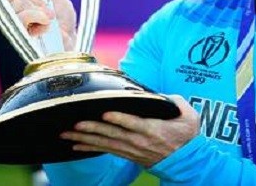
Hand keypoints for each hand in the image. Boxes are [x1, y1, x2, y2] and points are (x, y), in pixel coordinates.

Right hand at [0, 0, 76, 50]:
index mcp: (15, 0)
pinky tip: (46, 25)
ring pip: (18, 2)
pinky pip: (23, 16)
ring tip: (49, 17)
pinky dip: (39, 16)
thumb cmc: (62, 23)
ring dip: (39, 7)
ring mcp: (11, 24)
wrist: (68, 42)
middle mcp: (9, 11)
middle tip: (45, 6)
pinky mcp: (16, 35)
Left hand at [60, 95, 199, 167]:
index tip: (105, 113)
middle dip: (92, 128)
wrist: (187, 160)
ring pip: (106, 143)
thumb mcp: (187, 114)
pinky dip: (90, 147)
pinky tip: (77, 145)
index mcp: (153, 129)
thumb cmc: (186, 135)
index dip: (119, 118)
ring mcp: (132, 149)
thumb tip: (160, 94)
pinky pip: (106, 150)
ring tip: (68, 133)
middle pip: (113, 134)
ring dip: (86, 138)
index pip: (133, 124)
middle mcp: (140, 141)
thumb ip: (174, 101)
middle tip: (75, 124)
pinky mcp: (128, 154)